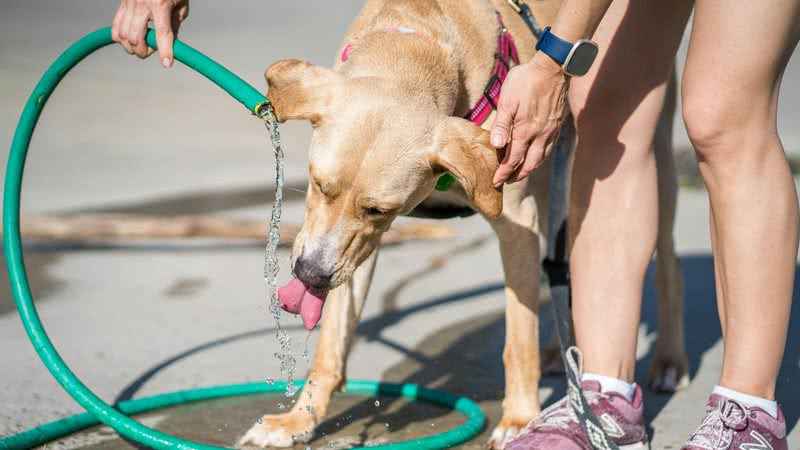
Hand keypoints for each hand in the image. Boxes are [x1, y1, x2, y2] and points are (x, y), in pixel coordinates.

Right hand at [112, 0, 188, 67]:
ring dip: (132, 48)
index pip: (162, 33)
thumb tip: (169, 45)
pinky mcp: (122, 4)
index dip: (165, 51)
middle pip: (136, 38)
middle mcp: (142, 3)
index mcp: (160, 3)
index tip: (167, 64)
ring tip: (143, 46)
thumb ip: (175, 25)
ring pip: (122, 35)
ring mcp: (129, 3)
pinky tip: (130, 40)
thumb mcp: (181, 6)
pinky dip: (120, 38)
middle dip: (144, 52)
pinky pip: (115, 26)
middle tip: (153, 51)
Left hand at [490, 52, 568, 185]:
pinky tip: (537, 156)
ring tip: (520, 173)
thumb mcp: (508, 100)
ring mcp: (551, 131)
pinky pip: (549, 148)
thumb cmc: (526, 81)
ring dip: (530, 169)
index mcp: (526, 131)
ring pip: (541, 158)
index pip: (513, 159)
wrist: (552, 67)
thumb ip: (502, 124)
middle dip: (517, 175)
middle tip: (506, 181)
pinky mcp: (557, 125)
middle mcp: (540, 135)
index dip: (504, 172)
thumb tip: (496, 146)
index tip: (496, 182)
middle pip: (529, 164)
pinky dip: (541, 158)